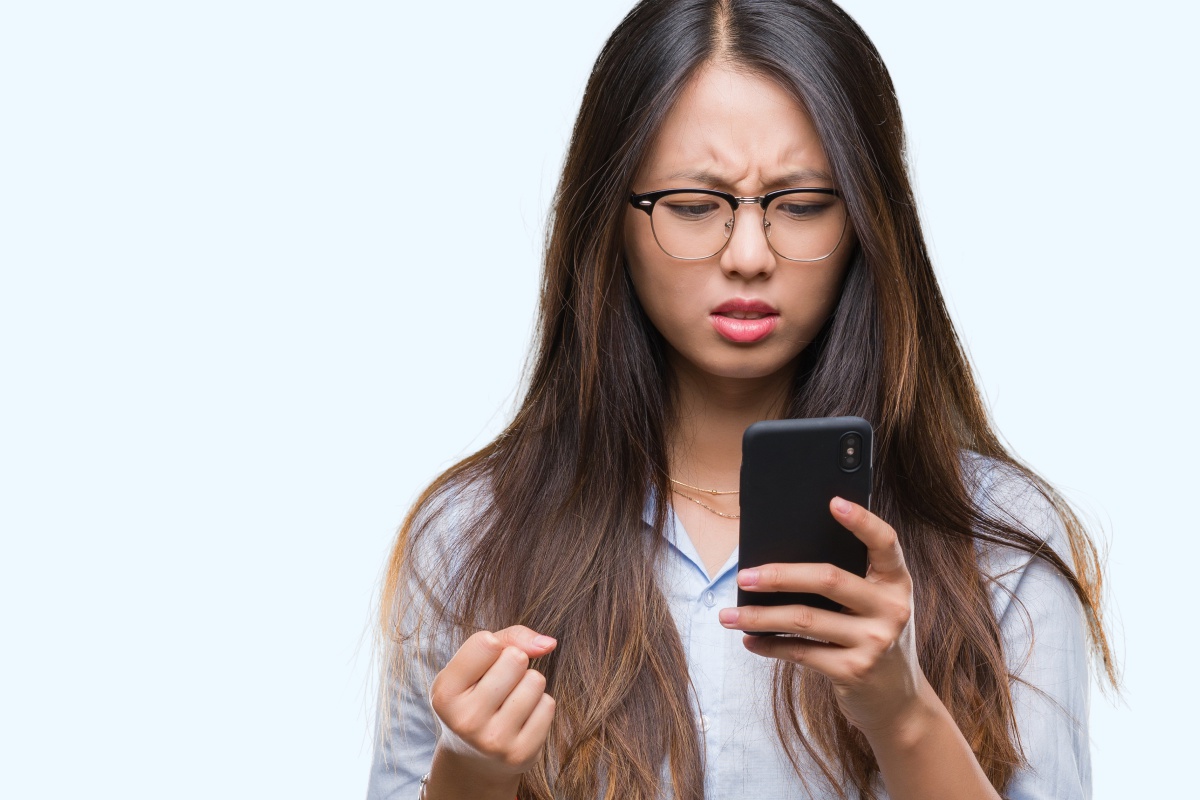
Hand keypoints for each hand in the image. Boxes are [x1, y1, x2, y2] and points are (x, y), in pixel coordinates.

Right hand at [429, 625, 557, 780]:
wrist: (474, 757)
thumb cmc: (476, 694)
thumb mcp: (474, 664)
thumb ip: (508, 639)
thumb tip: (549, 643)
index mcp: (444, 693)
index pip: (486, 643)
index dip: (494, 646)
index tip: (484, 663)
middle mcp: (465, 720)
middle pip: (516, 658)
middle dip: (514, 663)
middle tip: (499, 685)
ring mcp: (493, 741)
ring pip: (535, 681)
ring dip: (528, 684)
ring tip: (510, 701)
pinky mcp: (520, 754)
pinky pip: (548, 705)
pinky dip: (539, 706)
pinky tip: (520, 719)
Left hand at [719, 497, 928, 734]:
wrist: (898, 702)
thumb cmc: (873, 638)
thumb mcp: (874, 607)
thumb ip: (848, 582)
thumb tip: (777, 562)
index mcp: (897, 582)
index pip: (885, 542)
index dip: (862, 520)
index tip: (833, 502)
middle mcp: (892, 609)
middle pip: (828, 579)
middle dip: (778, 575)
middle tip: (742, 577)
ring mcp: (875, 642)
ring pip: (804, 619)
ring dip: (759, 616)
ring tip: (728, 616)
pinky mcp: (854, 671)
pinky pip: (800, 652)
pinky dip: (769, 645)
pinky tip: (749, 640)